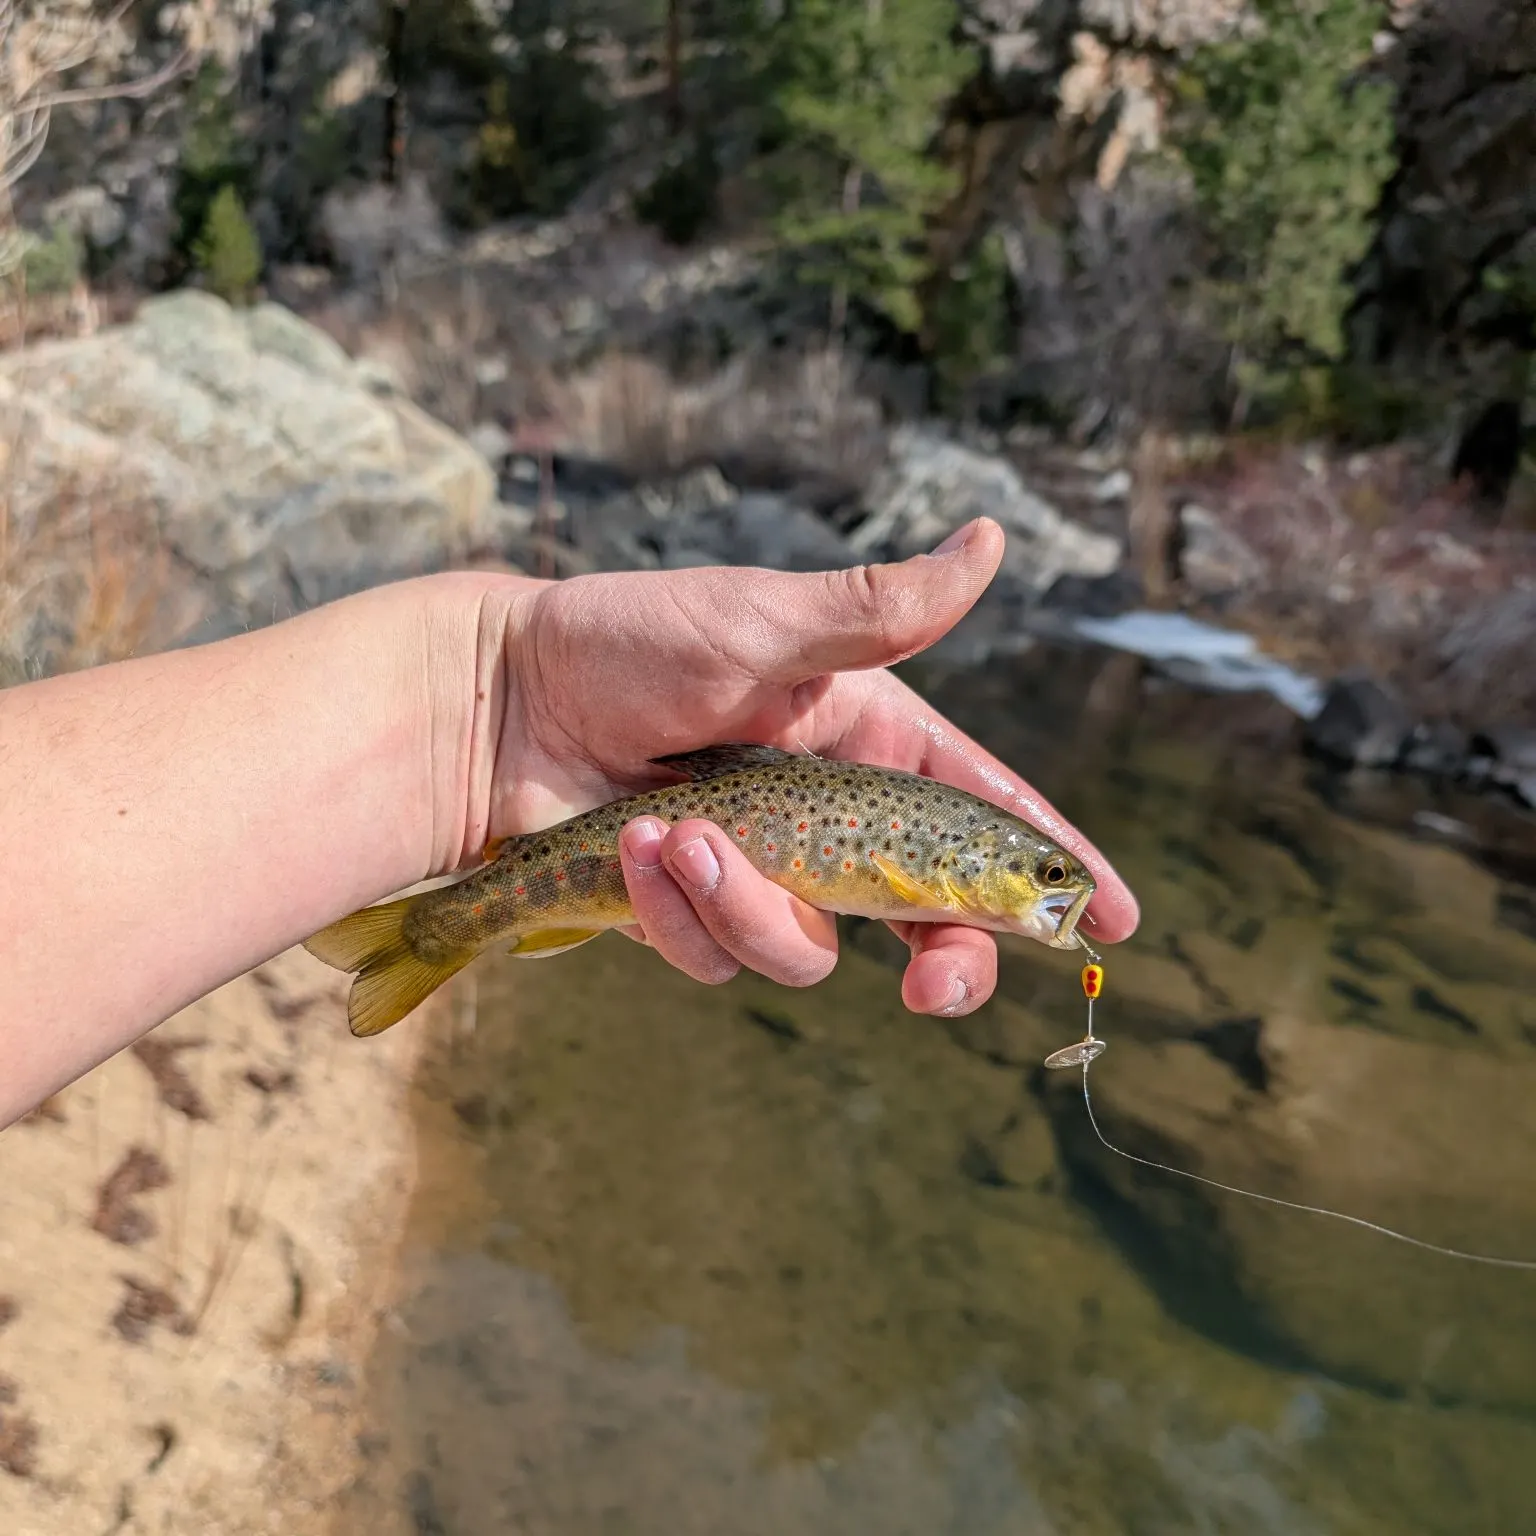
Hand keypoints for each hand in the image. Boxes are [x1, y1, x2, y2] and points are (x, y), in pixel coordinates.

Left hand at [456, 516, 1136, 1017]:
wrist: (496, 706)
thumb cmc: (624, 642)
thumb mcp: (760, 619)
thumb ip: (877, 611)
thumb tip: (990, 540)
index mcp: (864, 736)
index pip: (981, 806)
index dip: (1048, 865)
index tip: (1110, 917)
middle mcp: (825, 812)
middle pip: (926, 915)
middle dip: (946, 961)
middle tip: (936, 989)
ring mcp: (760, 869)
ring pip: (809, 948)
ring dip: (751, 906)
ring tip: (677, 835)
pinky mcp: (691, 912)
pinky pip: (718, 954)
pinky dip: (679, 912)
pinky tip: (634, 849)